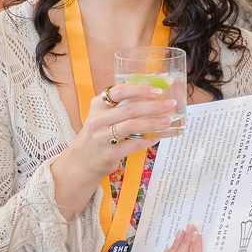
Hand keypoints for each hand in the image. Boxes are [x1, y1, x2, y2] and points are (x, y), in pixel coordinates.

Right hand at [50, 80, 175, 213]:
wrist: (81, 162)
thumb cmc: (98, 135)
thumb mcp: (102, 116)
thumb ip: (120, 106)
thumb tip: (151, 98)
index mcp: (98, 105)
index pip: (119, 91)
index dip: (140, 89)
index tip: (157, 90)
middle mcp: (98, 119)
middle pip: (130, 109)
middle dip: (153, 106)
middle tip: (170, 104)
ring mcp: (102, 137)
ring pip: (132, 126)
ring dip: (153, 122)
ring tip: (168, 120)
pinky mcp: (109, 153)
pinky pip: (133, 145)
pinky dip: (148, 140)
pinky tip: (158, 137)